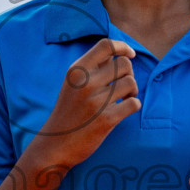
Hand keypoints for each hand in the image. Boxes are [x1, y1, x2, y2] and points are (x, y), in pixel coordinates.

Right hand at [29, 38, 140, 168]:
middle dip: (129, 74)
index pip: (106, 45)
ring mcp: (95, 102)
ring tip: (123, 99)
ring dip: (132, 91)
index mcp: (76, 70)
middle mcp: (85, 83)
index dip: (123, 47)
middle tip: (122, 86)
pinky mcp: (106, 120)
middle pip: (125, 64)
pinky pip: (134, 104)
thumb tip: (120, 52)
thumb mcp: (73, 84)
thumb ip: (93, 67)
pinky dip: (133, 105)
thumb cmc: (69, 111)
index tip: (130, 55)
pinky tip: (123, 110)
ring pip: (131, 83)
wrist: (55, 144)